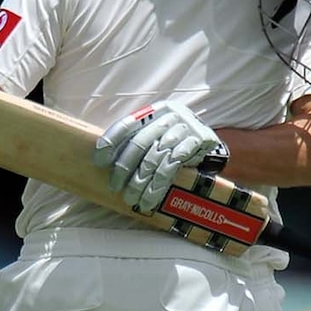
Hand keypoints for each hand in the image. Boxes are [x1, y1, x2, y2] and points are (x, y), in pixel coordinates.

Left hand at [93, 100, 228, 213]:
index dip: (111, 142)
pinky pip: (172, 167)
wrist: (210, 140)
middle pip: (139, 143)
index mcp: (154, 111)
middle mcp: (169, 116)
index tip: (99, 161)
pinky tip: (150, 199)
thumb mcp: (158, 133)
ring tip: (132, 199)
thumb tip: (106, 162)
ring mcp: (184, 128)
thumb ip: (138, 141)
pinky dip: (158, 185)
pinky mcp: (197, 142)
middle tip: (115, 186)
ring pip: (155, 159)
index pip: (127, 125)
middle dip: (124, 168)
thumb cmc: (176, 140)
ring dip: (141, 183)